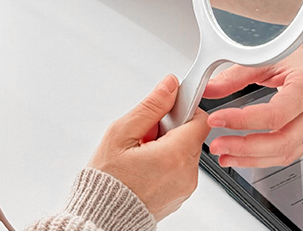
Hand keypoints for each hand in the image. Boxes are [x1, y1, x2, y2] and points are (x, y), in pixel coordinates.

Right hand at [88, 74, 210, 220]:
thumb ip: (150, 107)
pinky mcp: (179, 195)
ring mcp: (185, 187)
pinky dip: (166, 161)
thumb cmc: (108, 180)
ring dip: (167, 144)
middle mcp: (186, 174)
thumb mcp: (121, 133)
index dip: (183, 107)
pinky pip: (180, 168)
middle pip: (191, 134)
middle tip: (144, 134)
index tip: (167, 106)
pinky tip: (144, 165)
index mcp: (175, 156)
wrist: (103, 216)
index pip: (200, 119)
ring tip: (140, 152)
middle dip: (170, 127)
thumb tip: (169, 86)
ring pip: (185, 150)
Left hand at [204, 30, 302, 167]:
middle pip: (282, 141)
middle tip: (218, 146)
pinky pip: (289, 152)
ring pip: (286, 153)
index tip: (217, 120)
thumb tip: (207, 90)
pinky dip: (264, 157)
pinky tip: (243, 155)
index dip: (242, 121)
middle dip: (245, 148)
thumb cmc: (293, 49)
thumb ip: (233, 78)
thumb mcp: (262, 58)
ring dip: (252, 158)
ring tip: (225, 154)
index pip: (274, 114)